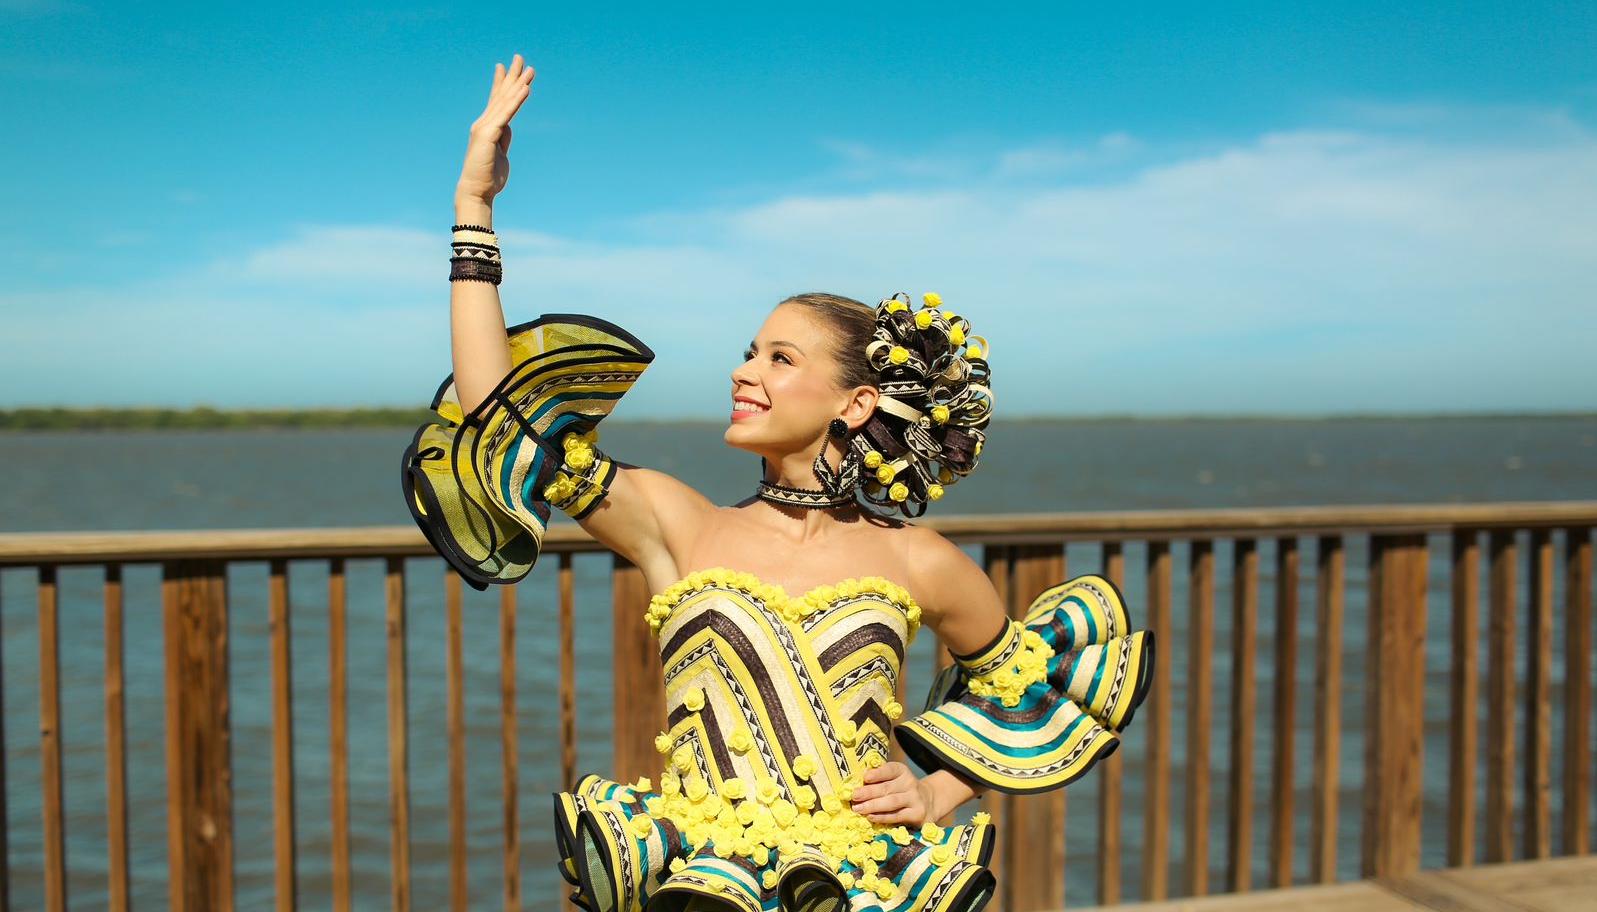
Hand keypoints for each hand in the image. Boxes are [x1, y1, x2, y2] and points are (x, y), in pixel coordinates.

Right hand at [457, 54, 535, 204]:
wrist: (477, 190)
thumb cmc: (488, 176)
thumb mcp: (500, 152)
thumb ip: (503, 138)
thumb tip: (508, 127)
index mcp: (488, 127)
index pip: (496, 100)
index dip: (502, 82)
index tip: (505, 66)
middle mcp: (484, 123)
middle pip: (501, 95)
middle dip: (511, 75)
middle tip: (519, 57)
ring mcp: (485, 127)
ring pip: (505, 101)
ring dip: (518, 84)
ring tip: (529, 69)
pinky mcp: (489, 135)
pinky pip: (507, 114)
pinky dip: (516, 100)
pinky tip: (525, 89)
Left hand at [849, 762, 937, 826]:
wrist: (928, 803)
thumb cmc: (902, 791)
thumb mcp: (894, 781)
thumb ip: (878, 780)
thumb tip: (856, 782)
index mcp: (902, 772)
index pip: (890, 770)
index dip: (878, 773)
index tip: (865, 777)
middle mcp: (910, 783)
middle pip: (887, 788)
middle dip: (869, 792)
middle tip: (854, 796)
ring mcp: (915, 799)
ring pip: (892, 802)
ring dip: (873, 805)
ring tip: (858, 808)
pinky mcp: (917, 814)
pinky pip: (897, 816)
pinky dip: (882, 817)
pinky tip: (871, 817)